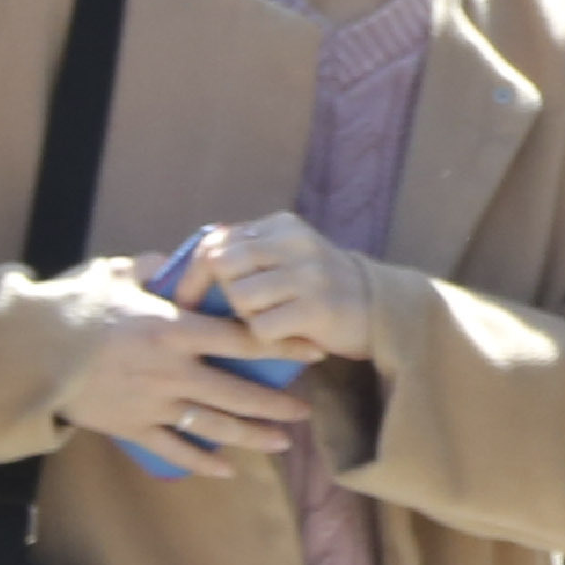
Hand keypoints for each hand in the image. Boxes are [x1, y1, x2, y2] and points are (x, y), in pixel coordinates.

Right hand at [51, 282, 301, 478]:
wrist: (30, 352)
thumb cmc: (73, 308)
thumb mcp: (114, 275)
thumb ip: (150, 267)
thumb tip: (172, 259)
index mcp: (173, 329)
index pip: (242, 340)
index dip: (282, 346)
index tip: (312, 350)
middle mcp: (172, 370)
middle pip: (238, 392)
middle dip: (277, 403)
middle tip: (305, 409)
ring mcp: (154, 403)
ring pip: (215, 426)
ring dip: (252, 436)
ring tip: (283, 442)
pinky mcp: (132, 427)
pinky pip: (175, 450)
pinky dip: (203, 462)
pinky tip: (227, 468)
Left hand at [178, 212, 377, 364]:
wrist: (380, 307)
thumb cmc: (319, 286)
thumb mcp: (287, 255)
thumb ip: (246, 253)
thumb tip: (186, 263)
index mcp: (280, 226)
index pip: (216, 241)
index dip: (192, 273)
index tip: (185, 299)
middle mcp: (294, 242)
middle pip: (222, 265)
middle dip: (213, 295)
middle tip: (219, 316)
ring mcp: (308, 273)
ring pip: (239, 296)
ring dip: (243, 316)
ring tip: (263, 321)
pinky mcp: (317, 308)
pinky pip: (262, 327)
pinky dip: (264, 338)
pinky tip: (281, 337)